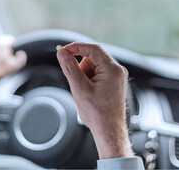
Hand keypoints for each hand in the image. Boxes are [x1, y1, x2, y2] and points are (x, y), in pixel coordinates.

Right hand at [56, 42, 132, 158]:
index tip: (62, 51)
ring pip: (93, 66)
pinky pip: (96, 74)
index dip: (75, 47)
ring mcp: (115, 77)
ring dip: (84, 75)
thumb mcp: (79, 88)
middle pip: (92, 57)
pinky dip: (88, 80)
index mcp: (112, 69)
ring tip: (84, 92)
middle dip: (80, 67)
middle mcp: (117, 71)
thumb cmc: (98, 113)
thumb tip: (62, 53)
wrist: (108, 130)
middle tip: (75, 82)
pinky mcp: (112, 82)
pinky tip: (88, 93)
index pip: (92, 48)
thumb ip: (70, 68)